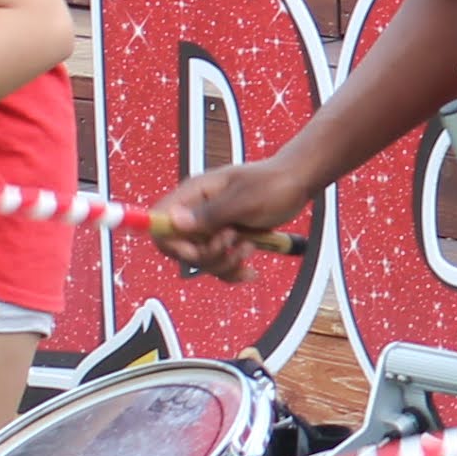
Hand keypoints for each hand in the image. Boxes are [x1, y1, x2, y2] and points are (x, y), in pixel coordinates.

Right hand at [147, 156, 313, 279]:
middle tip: (234, 241)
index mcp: (194, 193)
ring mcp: (211, 227)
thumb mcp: (245, 199)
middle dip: (206, 256)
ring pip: (200, 261)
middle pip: (179, 249)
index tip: (198, 249)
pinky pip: (218, 266)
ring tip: (249, 246)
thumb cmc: (273, 184)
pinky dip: (233, 272)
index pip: (160, 222)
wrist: (296, 183)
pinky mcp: (225, 240)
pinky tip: (251, 270)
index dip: (172, 243)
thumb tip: (174, 221)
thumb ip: (211, 212)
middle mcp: (197, 211)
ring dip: (224, 264)